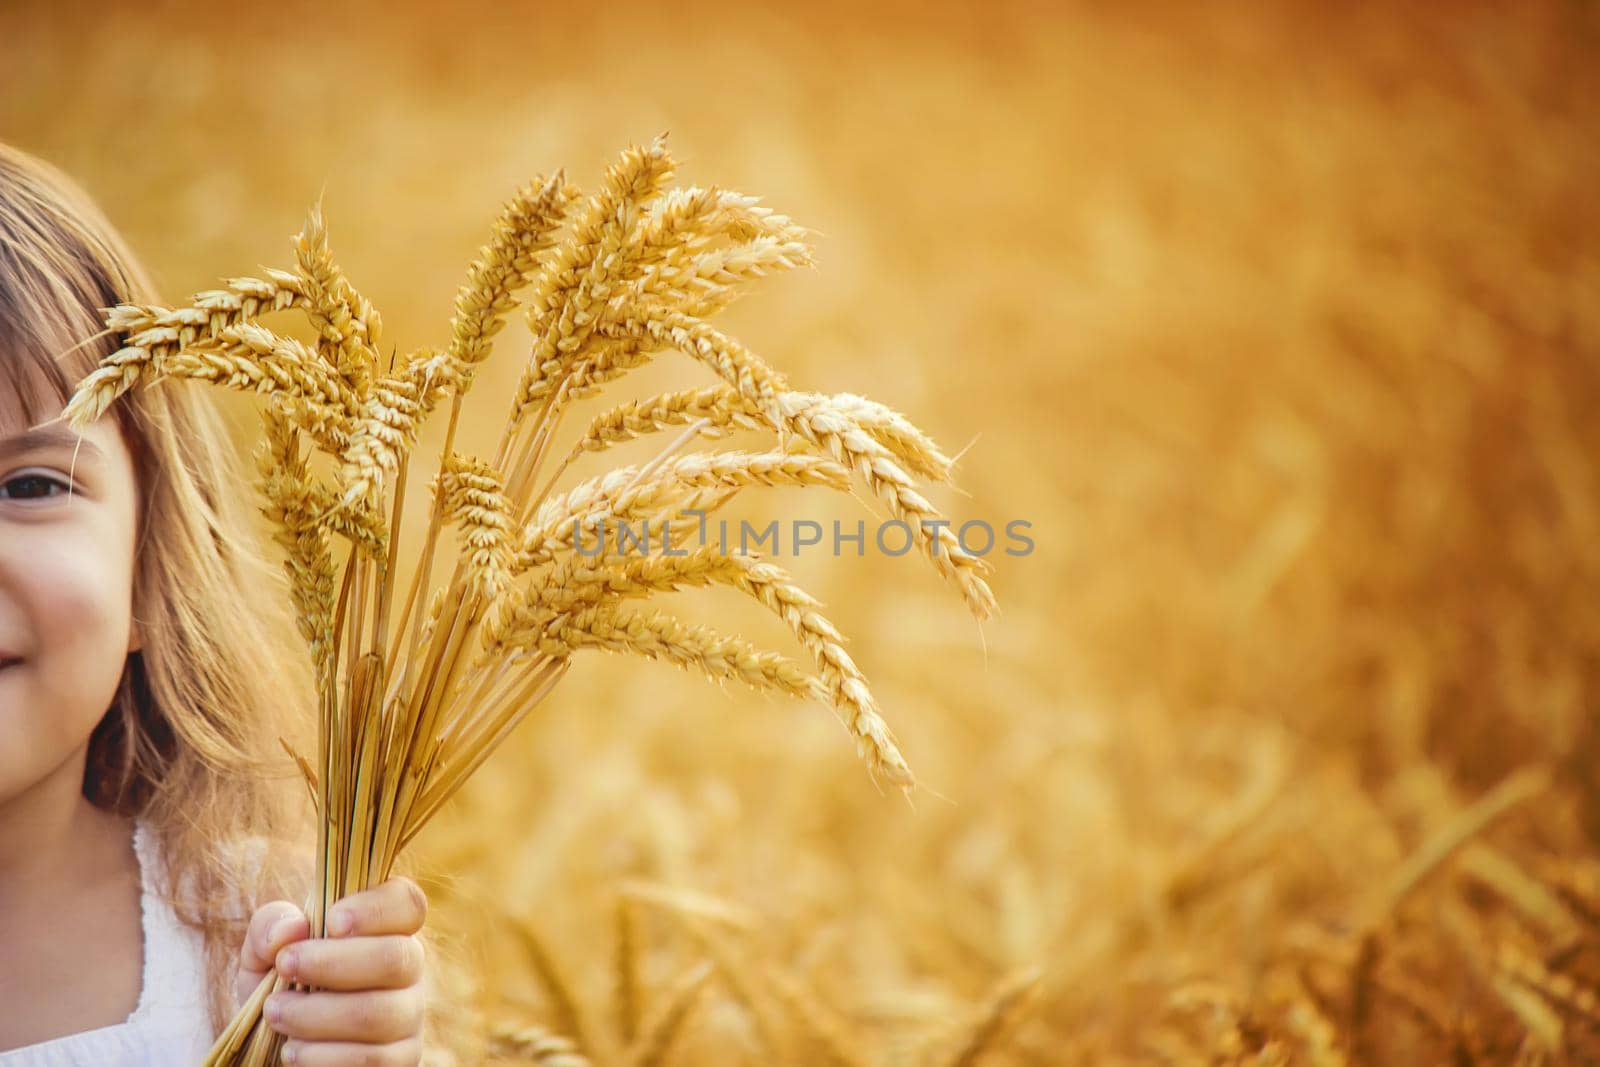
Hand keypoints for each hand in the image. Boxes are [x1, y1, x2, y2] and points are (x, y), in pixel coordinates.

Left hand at [236, 876, 428, 1065]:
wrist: (276, 1044)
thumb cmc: (282, 985)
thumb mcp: (264, 950)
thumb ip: (271, 925)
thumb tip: (292, 929)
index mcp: (386, 928)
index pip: (407, 904)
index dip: (376, 908)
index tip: (331, 922)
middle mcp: (408, 968)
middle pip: (396, 958)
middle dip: (332, 963)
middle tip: (285, 967)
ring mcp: (410, 1015)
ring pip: (379, 1013)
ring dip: (318, 1015)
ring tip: (276, 1014)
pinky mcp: (403, 1058)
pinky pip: (373, 1059)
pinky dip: (324, 1057)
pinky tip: (294, 1051)